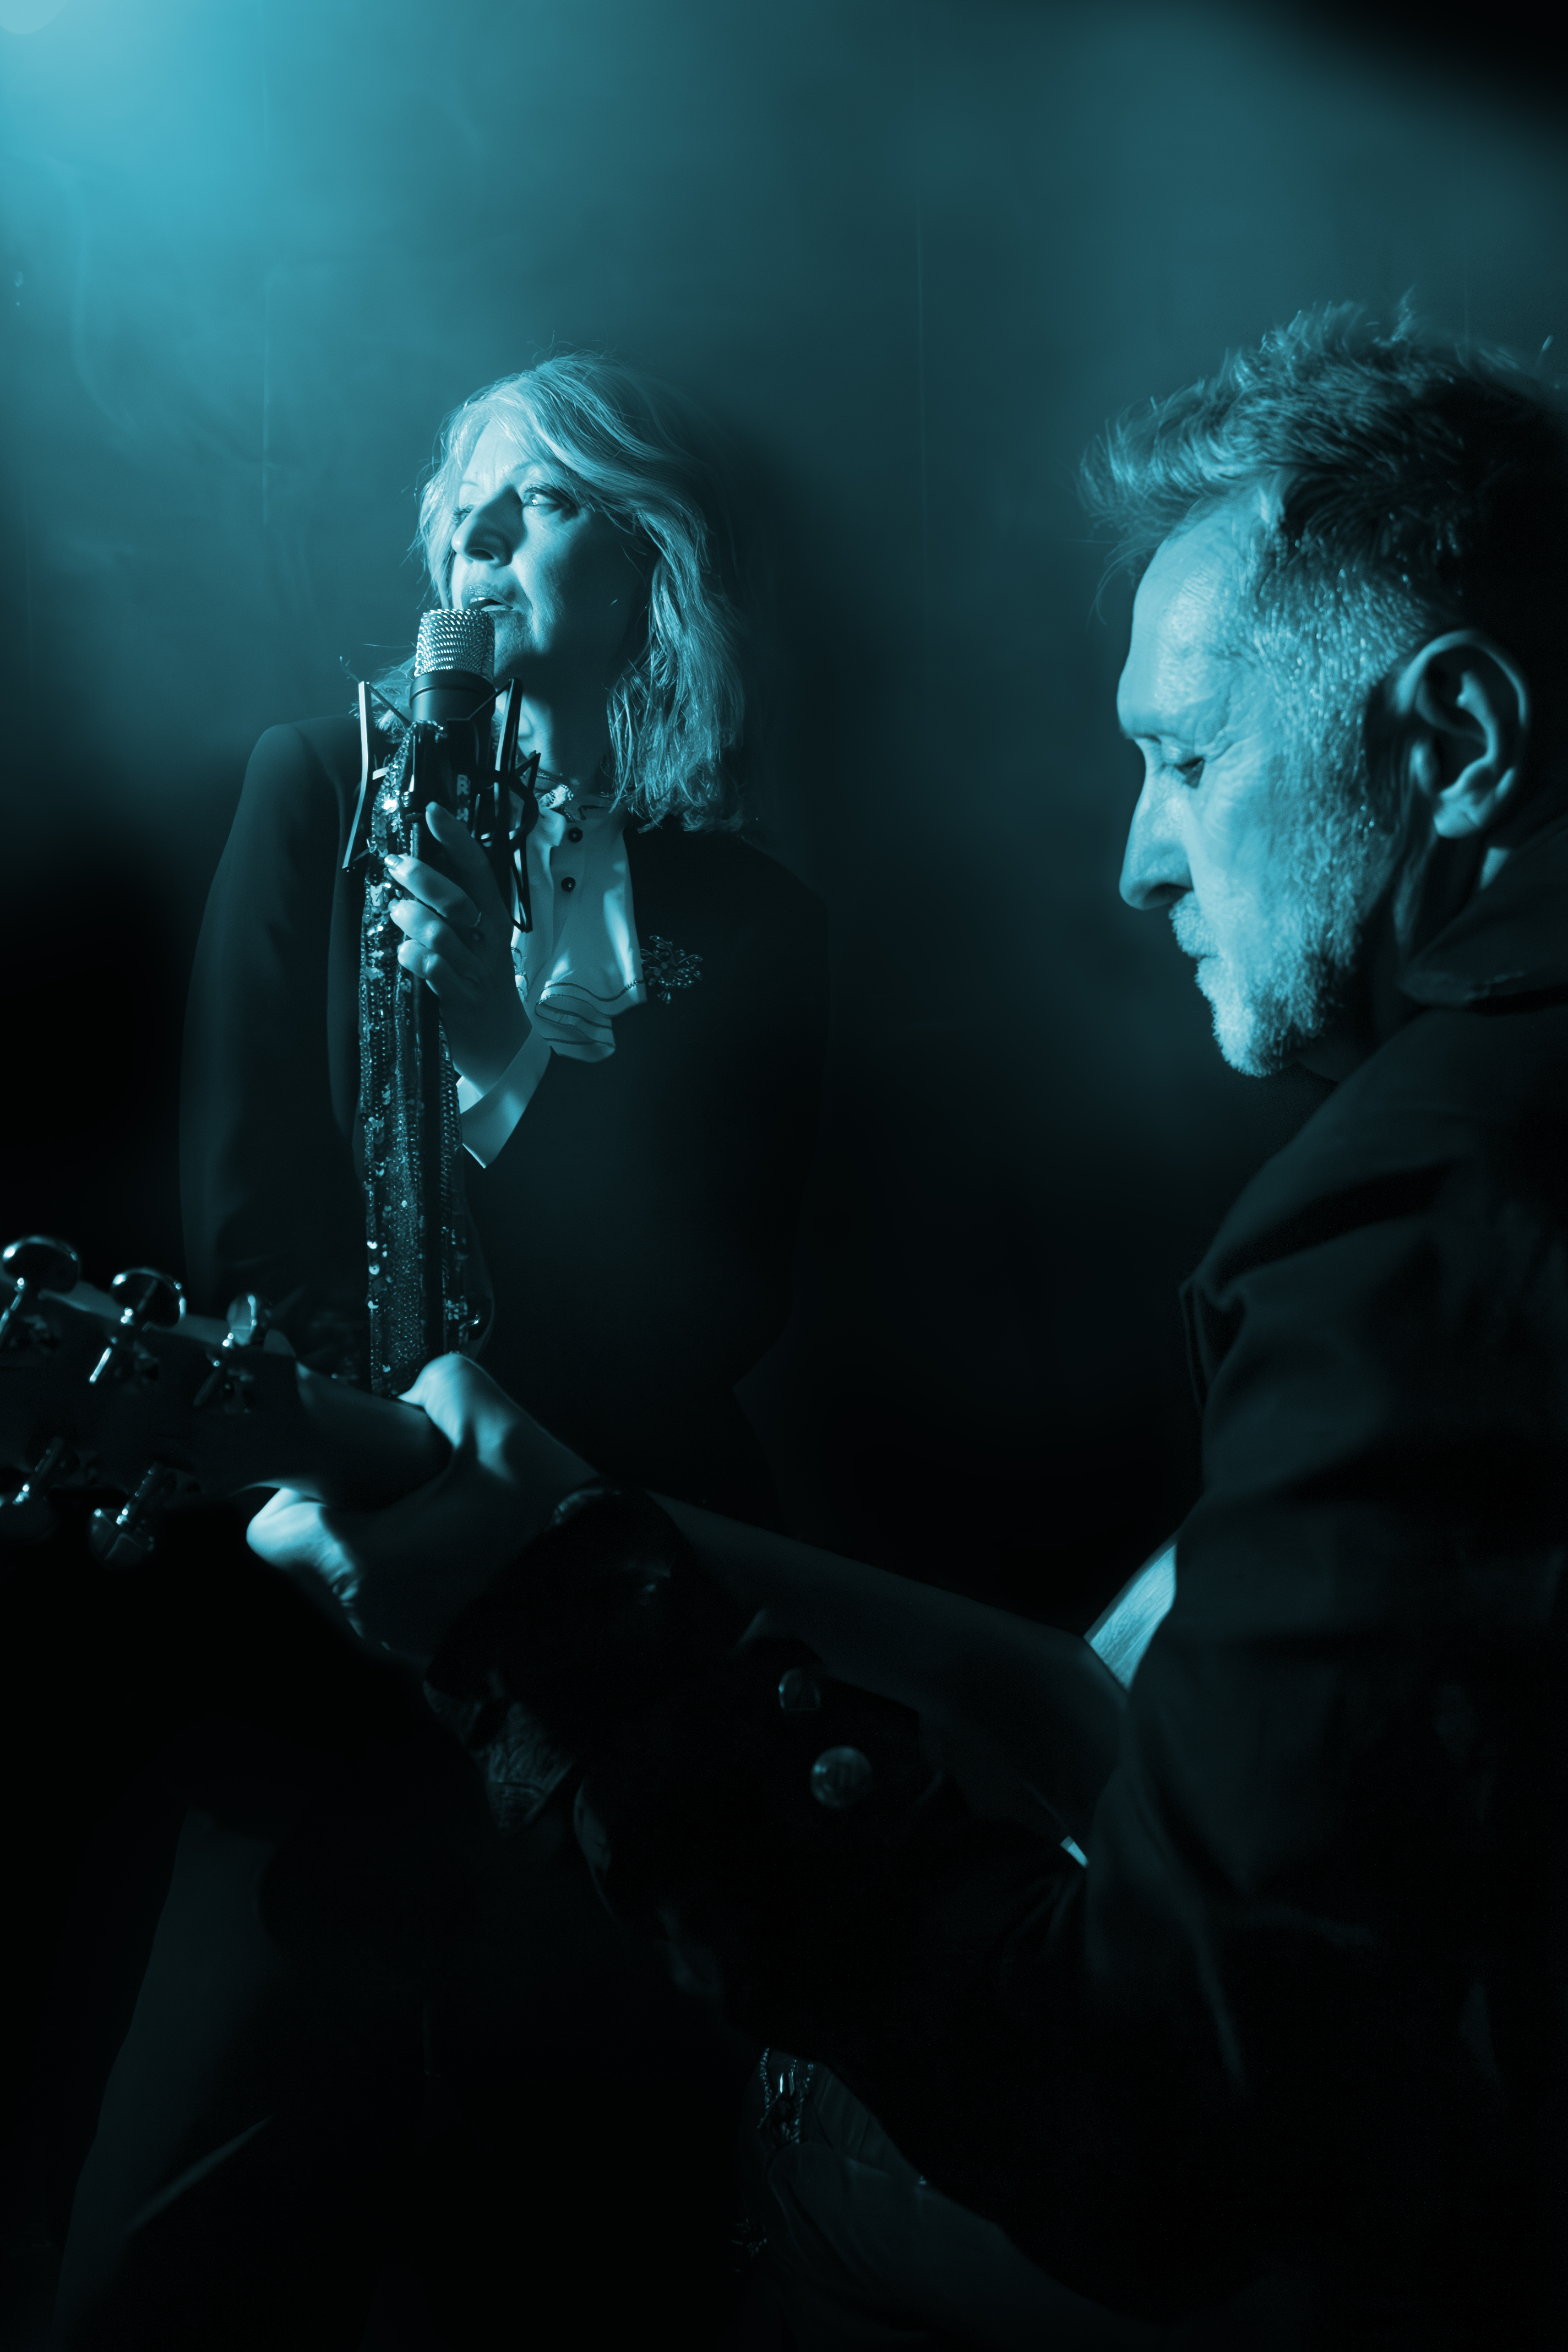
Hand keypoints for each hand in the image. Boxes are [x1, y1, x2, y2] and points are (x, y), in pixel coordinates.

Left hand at [246, 1355, 593, 1669]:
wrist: (611, 1605)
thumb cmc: (551, 1532)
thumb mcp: (500, 1429)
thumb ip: (445, 1384)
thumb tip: (424, 1387)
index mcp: (363, 1562)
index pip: (272, 1531)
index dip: (295, 1487)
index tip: (339, 1463)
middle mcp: (367, 1609)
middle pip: (311, 1548)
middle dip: (346, 1503)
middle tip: (398, 1474)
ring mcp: (397, 1634)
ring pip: (352, 1572)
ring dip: (380, 1534)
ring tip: (440, 1504)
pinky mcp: (430, 1643)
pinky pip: (394, 1594)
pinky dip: (412, 1563)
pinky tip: (463, 1537)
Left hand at [386, 803, 530, 1093]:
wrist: (502, 1046)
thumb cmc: (481, 985)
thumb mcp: (477, 942)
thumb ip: (454, 910)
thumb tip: (415, 870)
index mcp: (496, 920)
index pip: (479, 871)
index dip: (456, 839)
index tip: (433, 812)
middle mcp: (489, 942)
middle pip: (456, 899)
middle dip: (421, 878)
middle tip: (395, 866)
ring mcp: (475, 972)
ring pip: (438, 934)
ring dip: (409, 919)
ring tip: (396, 913)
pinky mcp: (460, 1000)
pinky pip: (432, 970)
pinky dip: (412, 957)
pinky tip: (405, 954)